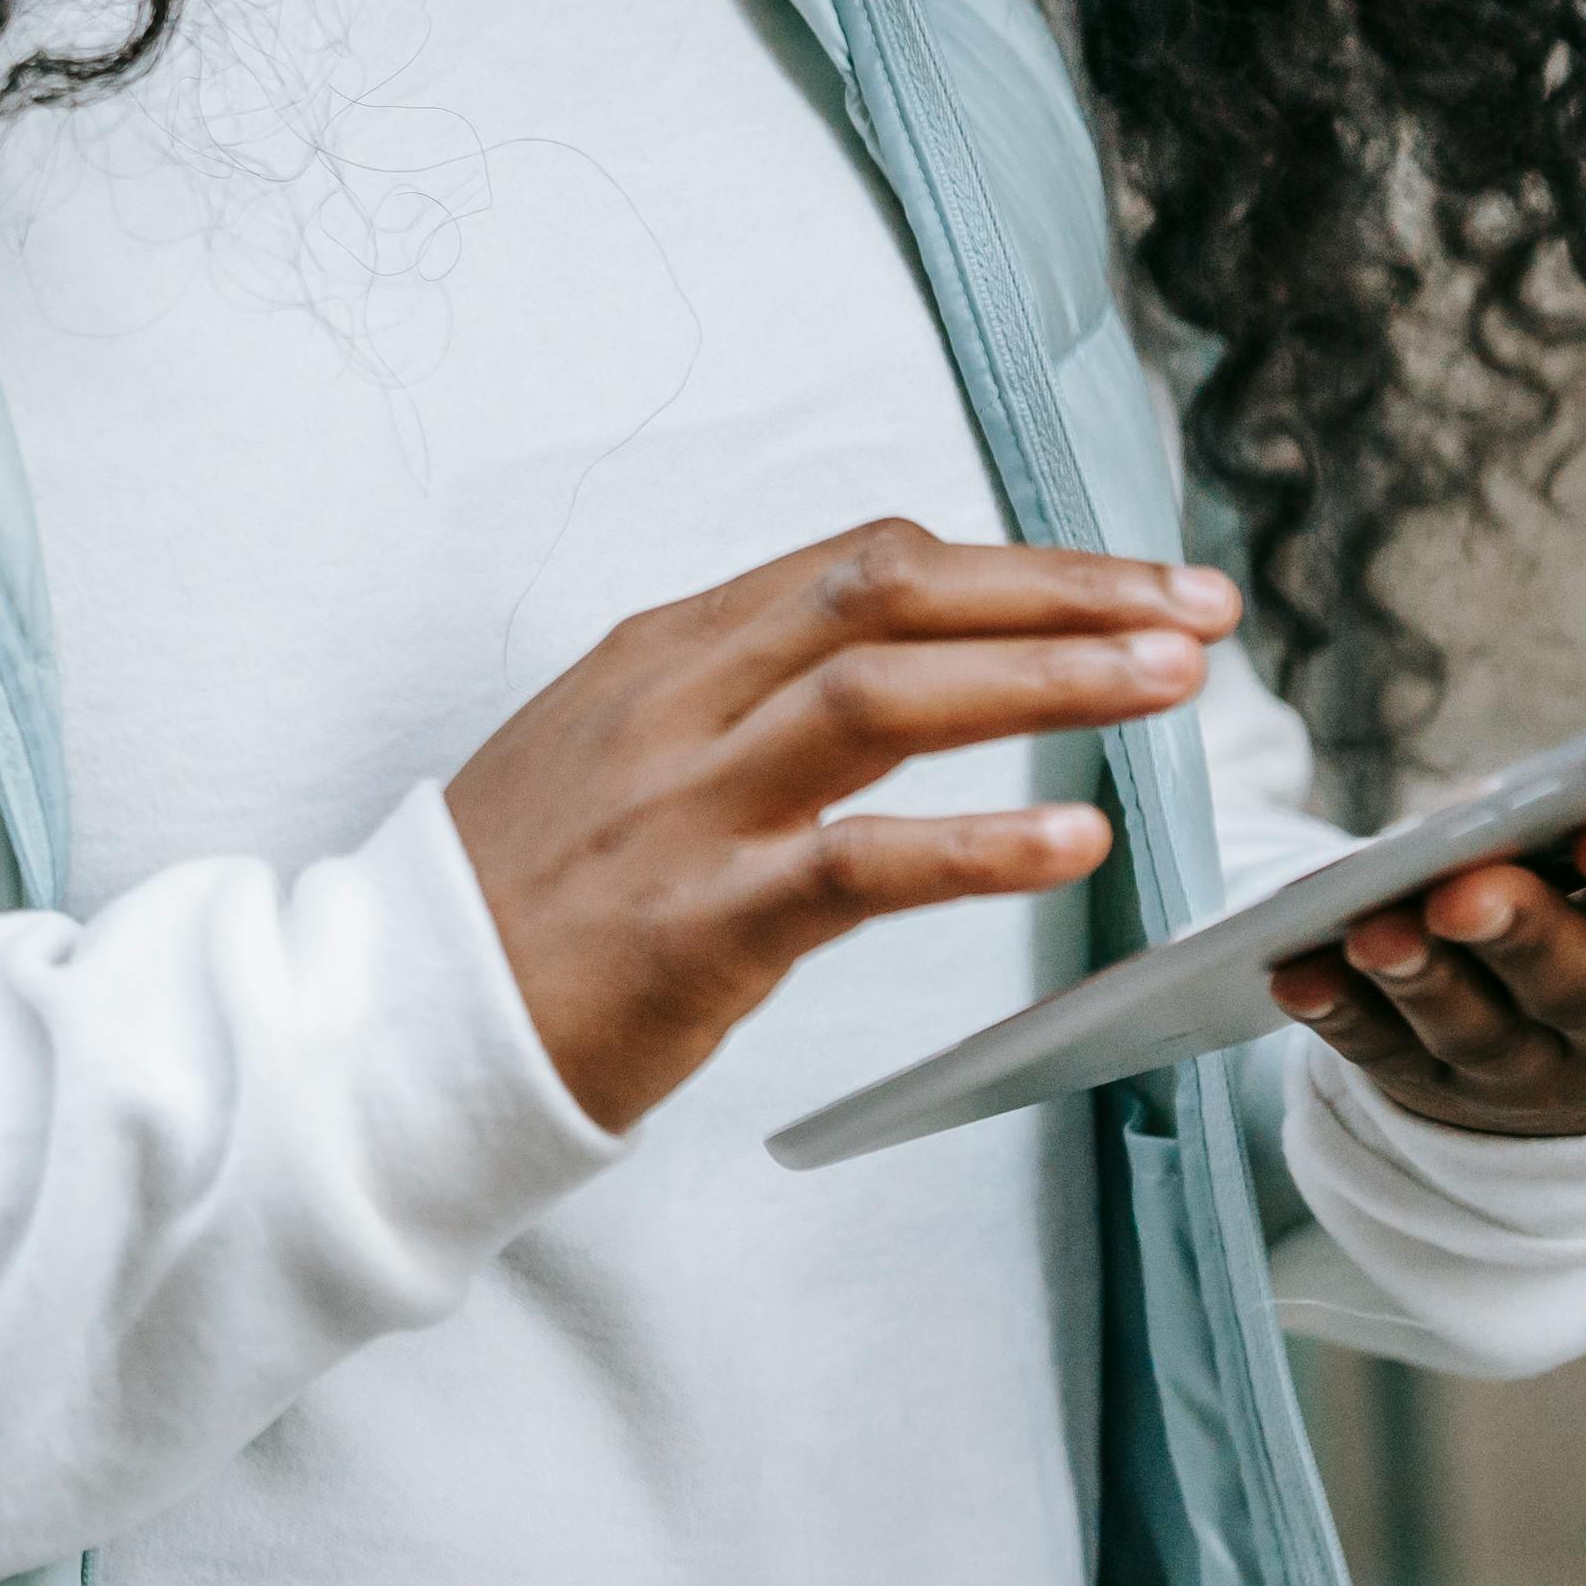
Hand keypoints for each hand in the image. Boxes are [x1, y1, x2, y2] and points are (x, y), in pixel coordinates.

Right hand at [447, 519, 1239, 1131]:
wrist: (389, 1021)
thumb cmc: (517, 902)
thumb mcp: (610, 752)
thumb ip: (733, 701)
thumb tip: (882, 666)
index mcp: (664, 651)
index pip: (864, 563)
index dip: (1016, 563)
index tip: (1132, 585)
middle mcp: (677, 701)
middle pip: (890, 595)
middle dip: (1059, 590)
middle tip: (1197, 610)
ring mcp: (683, 805)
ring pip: (885, 695)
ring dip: (1046, 679)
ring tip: (1171, 685)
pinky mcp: (696, 921)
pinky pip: (856, 864)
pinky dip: (978, 846)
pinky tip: (1075, 839)